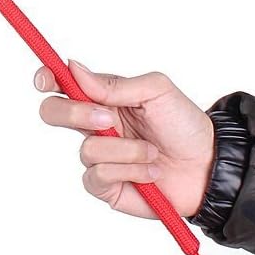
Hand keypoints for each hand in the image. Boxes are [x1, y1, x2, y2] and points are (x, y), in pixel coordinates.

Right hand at [34, 60, 214, 218]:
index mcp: (101, 97)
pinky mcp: (106, 186)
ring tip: (151, 152)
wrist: (209, 167)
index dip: (46, 78)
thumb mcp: (157, 91)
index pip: (61, 83)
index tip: (46, 80)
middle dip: (74, 114)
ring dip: (125, 150)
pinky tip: (149, 172)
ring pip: (86, 150)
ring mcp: (98, 155)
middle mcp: (94, 125)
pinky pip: (98, 176)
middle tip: (106, 118)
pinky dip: (129, 171)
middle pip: (52, 113)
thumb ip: (115, 83)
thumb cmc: (184, 125)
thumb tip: (74, 69)